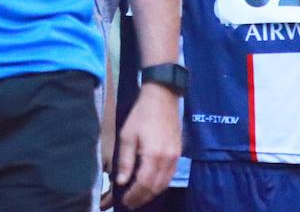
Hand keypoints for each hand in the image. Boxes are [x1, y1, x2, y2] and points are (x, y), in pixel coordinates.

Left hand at [114, 84, 180, 207]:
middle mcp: (167, 160)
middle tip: (129, 203)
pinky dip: (160, 184)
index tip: (124, 201)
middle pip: (155, 187)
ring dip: (151, 193)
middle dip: (142, 198)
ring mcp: (175, 158)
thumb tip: (121, 181)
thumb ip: (125, 160)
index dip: (133, 195)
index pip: (143, 184)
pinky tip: (150, 185)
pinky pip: (170, 176)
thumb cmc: (141, 115)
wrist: (162, 98)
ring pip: (164, 184)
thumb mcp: (127, 135)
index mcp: (153, 155)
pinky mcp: (178, 154)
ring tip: (138, 197)